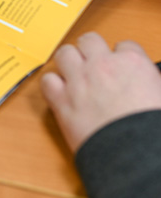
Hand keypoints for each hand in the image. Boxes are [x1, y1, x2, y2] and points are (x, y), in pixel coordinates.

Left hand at [41, 32, 160, 152]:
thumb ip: (152, 83)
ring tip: (75, 74)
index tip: (121, 66)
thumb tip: (148, 83)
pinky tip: (60, 93)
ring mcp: (79, 80)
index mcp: (134, 64)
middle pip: (89, 40)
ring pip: (64, 53)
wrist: (138, 158)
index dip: (122, 57)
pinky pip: (47, 81)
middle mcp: (103, 66)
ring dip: (69, 62)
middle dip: (91, 50)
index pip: (125, 45)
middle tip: (93, 64)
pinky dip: (52, 86)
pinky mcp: (62, 100)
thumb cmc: (155, 132)